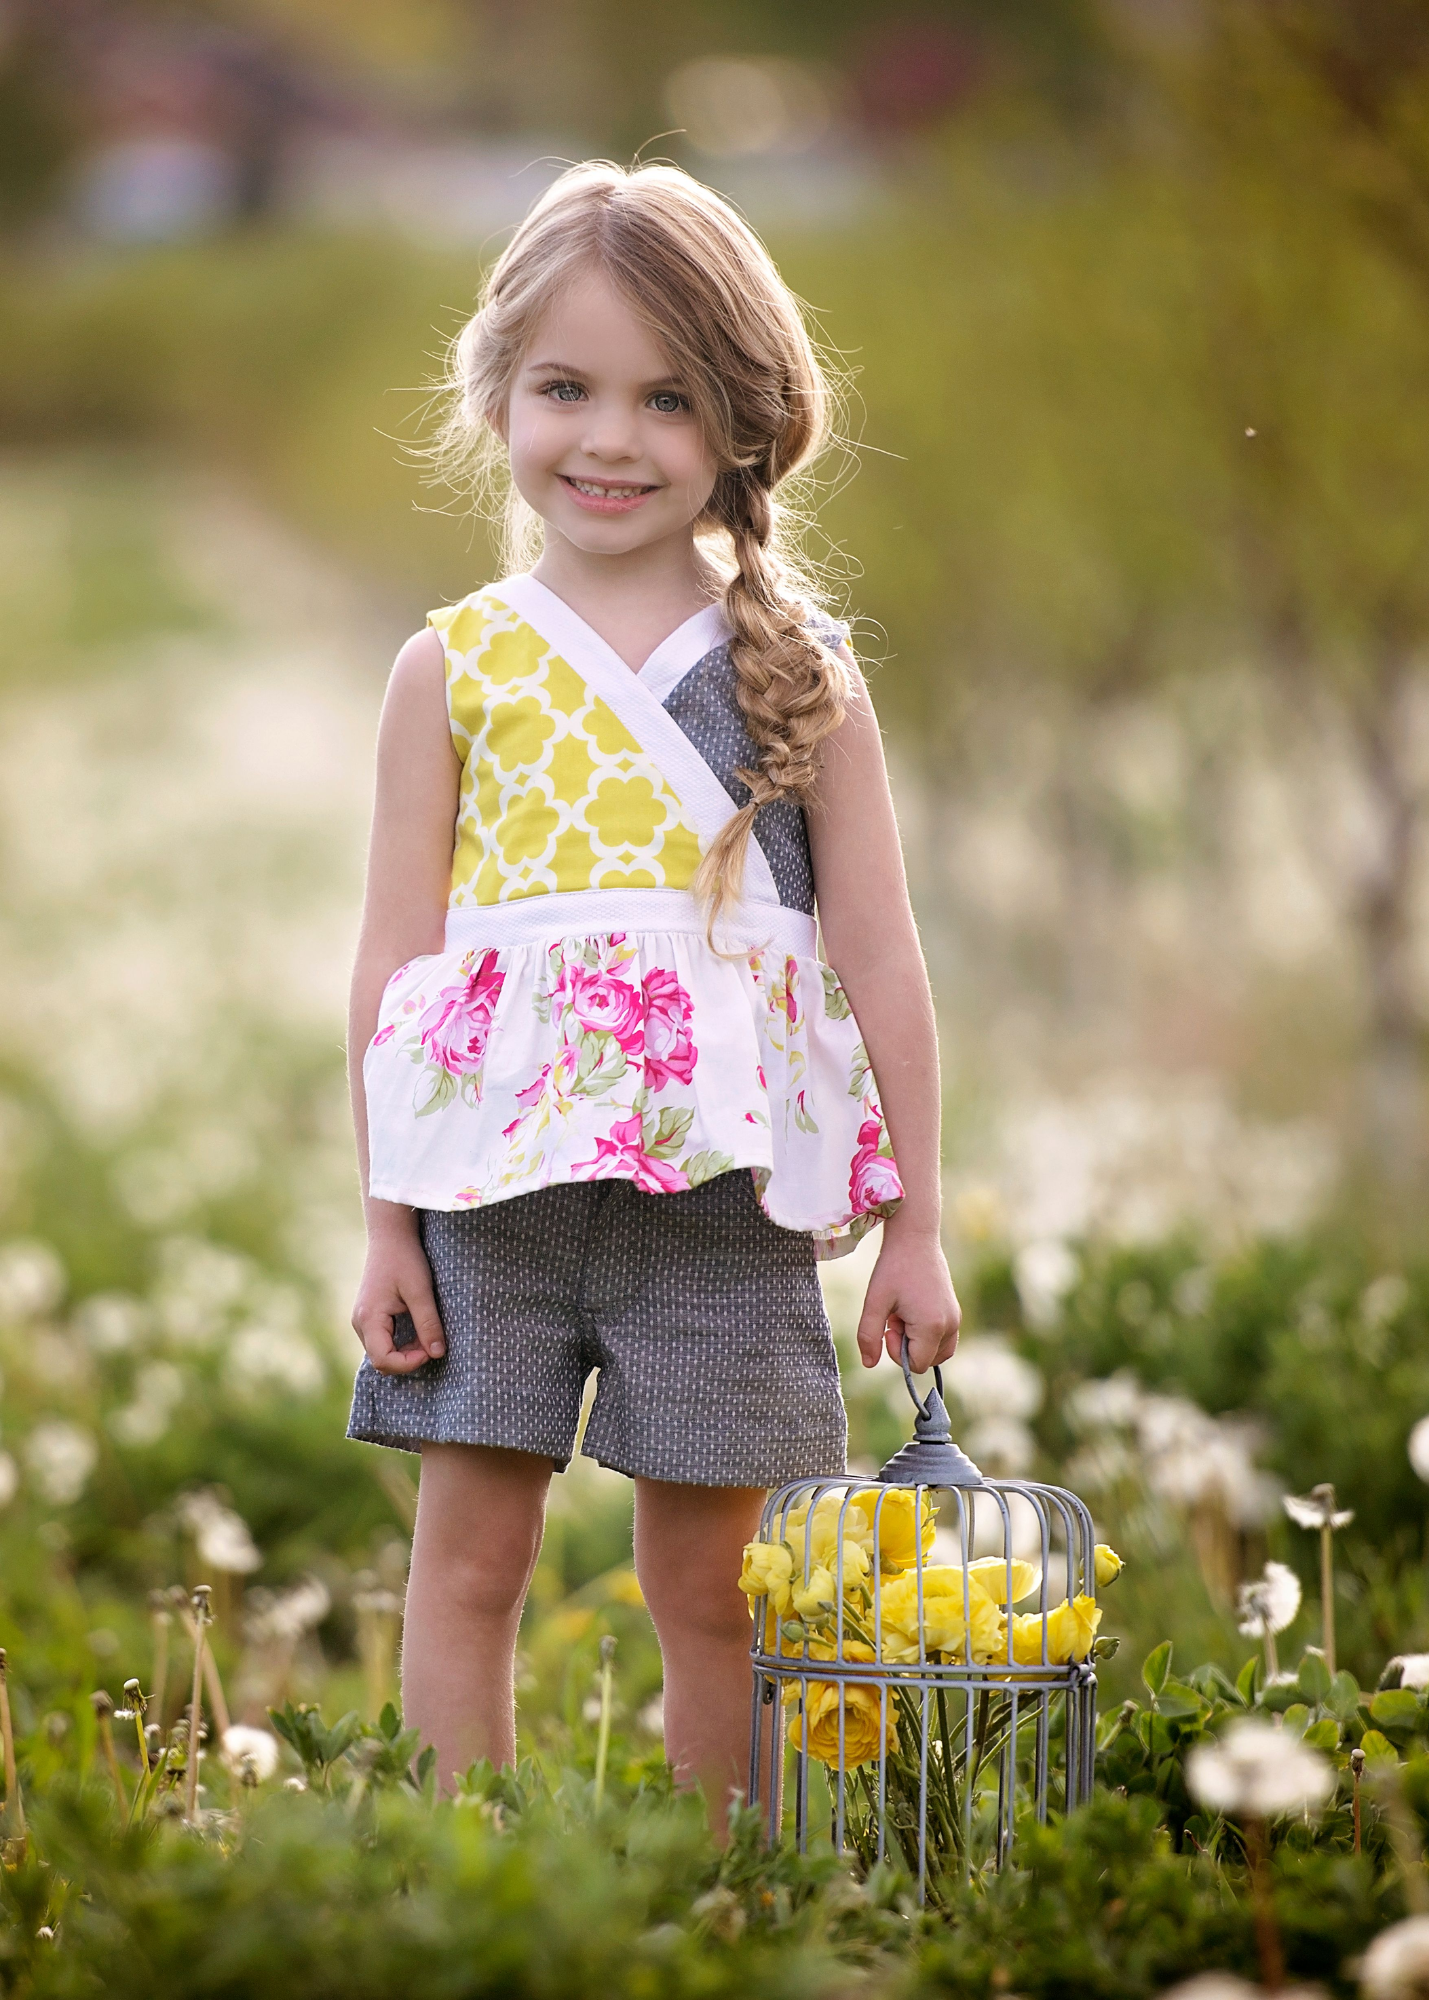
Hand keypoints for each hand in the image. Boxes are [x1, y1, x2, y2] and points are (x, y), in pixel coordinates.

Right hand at [351, 1212, 445, 1374]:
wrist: (391, 1235)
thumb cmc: (405, 1259)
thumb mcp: (421, 1291)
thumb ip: (428, 1324)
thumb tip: (437, 1354)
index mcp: (369, 1318)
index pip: (383, 1360)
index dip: (408, 1363)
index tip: (431, 1350)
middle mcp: (360, 1322)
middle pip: (381, 1360)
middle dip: (408, 1358)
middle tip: (431, 1342)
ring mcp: (362, 1319)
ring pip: (381, 1351)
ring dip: (405, 1350)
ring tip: (426, 1333)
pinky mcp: (368, 1315)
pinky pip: (382, 1340)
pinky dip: (400, 1341)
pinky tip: (417, 1328)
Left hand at [855, 1226, 960, 1374]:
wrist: (915, 1238)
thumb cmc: (893, 1268)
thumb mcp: (874, 1301)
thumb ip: (868, 1336)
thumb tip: (868, 1364)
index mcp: (932, 1326)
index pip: (916, 1365)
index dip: (896, 1352)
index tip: (889, 1326)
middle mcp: (950, 1325)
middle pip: (928, 1361)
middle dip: (907, 1347)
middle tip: (896, 1317)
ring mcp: (955, 1318)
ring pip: (937, 1352)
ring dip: (917, 1341)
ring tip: (904, 1314)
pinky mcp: (955, 1311)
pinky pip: (943, 1339)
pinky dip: (926, 1334)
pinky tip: (912, 1310)